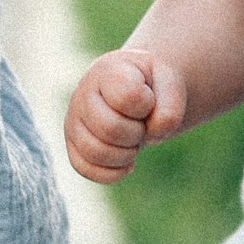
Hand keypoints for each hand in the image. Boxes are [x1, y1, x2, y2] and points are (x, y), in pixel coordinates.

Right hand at [66, 47, 187, 181]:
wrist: (134, 91)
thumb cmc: (151, 86)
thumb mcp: (170, 83)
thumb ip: (170, 108)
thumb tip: (151, 136)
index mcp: (108, 72)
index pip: (128, 96)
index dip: (147, 104)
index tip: (148, 98)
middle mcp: (83, 94)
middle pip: (111, 129)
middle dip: (137, 133)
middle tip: (141, 124)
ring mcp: (73, 122)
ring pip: (96, 153)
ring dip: (126, 155)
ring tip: (132, 141)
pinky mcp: (73, 147)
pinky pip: (88, 170)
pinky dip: (114, 172)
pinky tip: (126, 160)